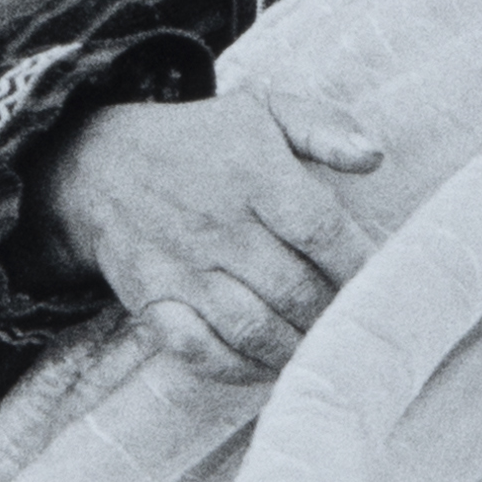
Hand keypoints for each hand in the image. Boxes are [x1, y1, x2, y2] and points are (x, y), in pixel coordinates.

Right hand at [31, 94, 388, 385]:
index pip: (322, 232)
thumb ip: (325, 127)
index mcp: (254, 174)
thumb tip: (375, 156)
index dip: (359, 267)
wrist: (100, 166)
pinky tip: (267, 365)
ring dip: (295, 349)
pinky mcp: (154, 303)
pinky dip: (239, 369)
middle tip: (354, 328)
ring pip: (253, 329)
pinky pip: (199, 351)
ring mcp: (183, 269)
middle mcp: (219, 225)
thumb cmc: (203, 144)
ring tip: (319, 351)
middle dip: (332, 316)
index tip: (381, 284)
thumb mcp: (264, 112)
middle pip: (294, 289)